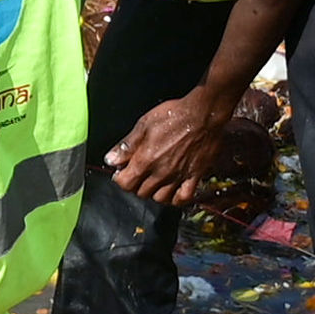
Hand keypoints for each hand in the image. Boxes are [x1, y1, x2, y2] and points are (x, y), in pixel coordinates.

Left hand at [102, 88, 232, 206]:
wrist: (203, 114)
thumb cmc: (174, 115)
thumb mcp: (143, 125)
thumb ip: (126, 145)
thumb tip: (111, 159)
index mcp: (145, 160)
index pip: (125, 183)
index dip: (120, 178)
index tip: (121, 171)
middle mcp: (161, 173)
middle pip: (141, 192)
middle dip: (136, 185)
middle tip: (138, 174)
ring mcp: (178, 176)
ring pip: (160, 198)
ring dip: (154, 193)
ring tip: (154, 182)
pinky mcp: (194, 176)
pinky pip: (183, 197)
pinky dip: (177, 199)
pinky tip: (173, 191)